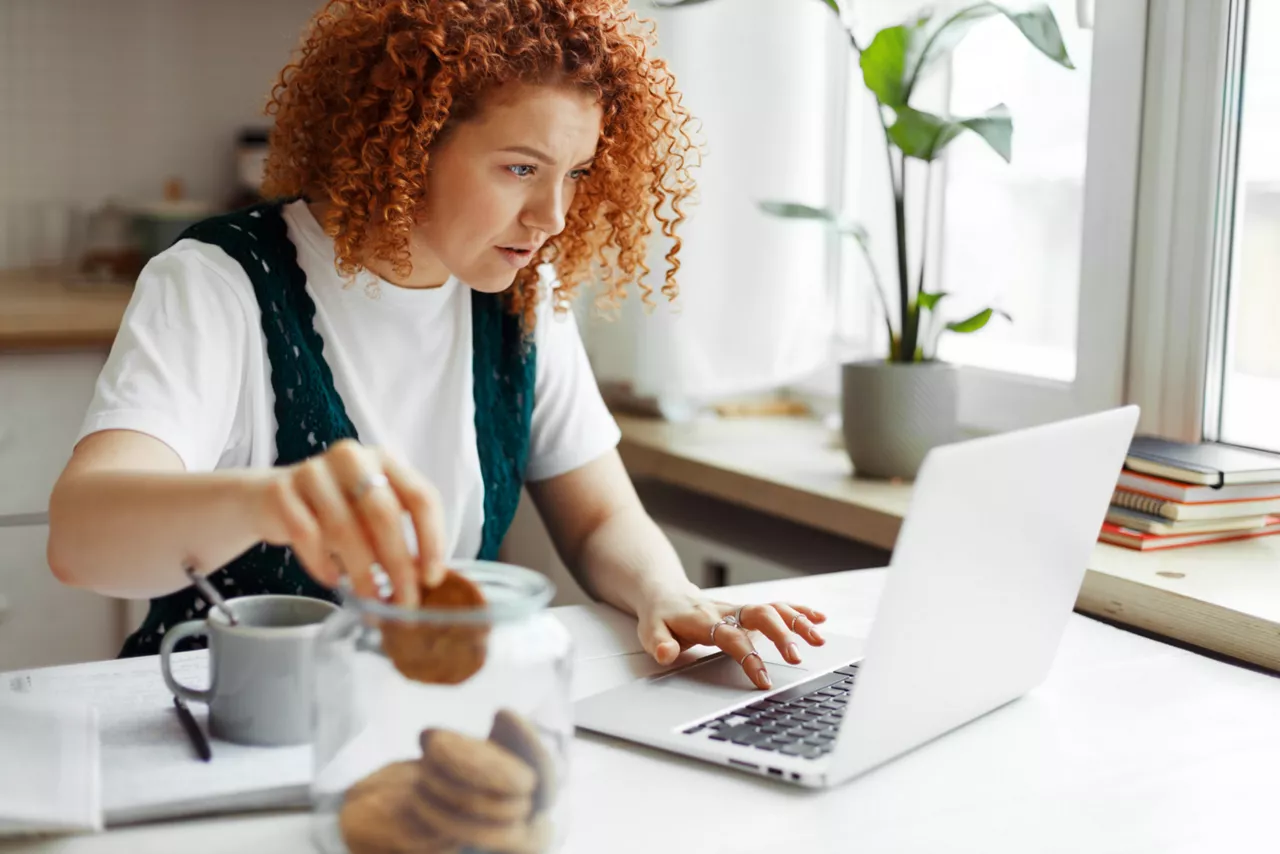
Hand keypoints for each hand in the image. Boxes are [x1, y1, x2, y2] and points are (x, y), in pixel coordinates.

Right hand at [252, 439, 446, 606]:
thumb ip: (400, 536)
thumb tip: (424, 581)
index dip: (431, 540)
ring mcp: (314, 471)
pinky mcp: (282, 491)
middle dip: (398, 565)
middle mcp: (353, 458)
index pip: (421, 498)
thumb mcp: (372, 515)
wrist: (272, 498)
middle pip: (384, 514)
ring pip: (344, 529)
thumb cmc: (337, 509)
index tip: (431, 578)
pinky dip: (322, 564)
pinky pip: (306, 535)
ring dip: (362, 573)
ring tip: (370, 600)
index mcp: (386, 460)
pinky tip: (333, 580)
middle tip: (403, 602)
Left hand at [635, 586, 826, 689]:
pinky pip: (776, 607)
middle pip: (759, 615)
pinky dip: (798, 610)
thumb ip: (659, 643)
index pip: (732, 638)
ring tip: (818, 638)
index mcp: (705, 621)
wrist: (665, 593)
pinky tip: (819, 618)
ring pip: (773, 609)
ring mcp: (739, 609)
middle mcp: (726, 611)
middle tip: (797, 657)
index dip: (749, 658)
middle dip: (781, 634)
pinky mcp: (747, 610)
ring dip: (797, 621)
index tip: (764, 680)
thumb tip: (666, 653)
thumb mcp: (650, 632)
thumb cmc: (661, 617)